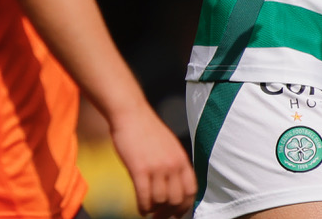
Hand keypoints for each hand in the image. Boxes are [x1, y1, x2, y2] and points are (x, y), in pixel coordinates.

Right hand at [107, 102, 195, 217]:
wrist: (130, 113)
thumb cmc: (146, 129)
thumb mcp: (169, 146)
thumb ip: (174, 164)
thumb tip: (174, 187)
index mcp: (182, 159)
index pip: (191, 191)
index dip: (185, 206)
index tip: (177, 214)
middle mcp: (172, 165)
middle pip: (177, 200)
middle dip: (168, 213)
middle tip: (160, 217)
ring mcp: (157, 168)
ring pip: (160, 201)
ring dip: (154, 210)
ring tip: (148, 209)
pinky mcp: (139, 170)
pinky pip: (144, 197)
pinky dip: (143, 207)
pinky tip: (141, 208)